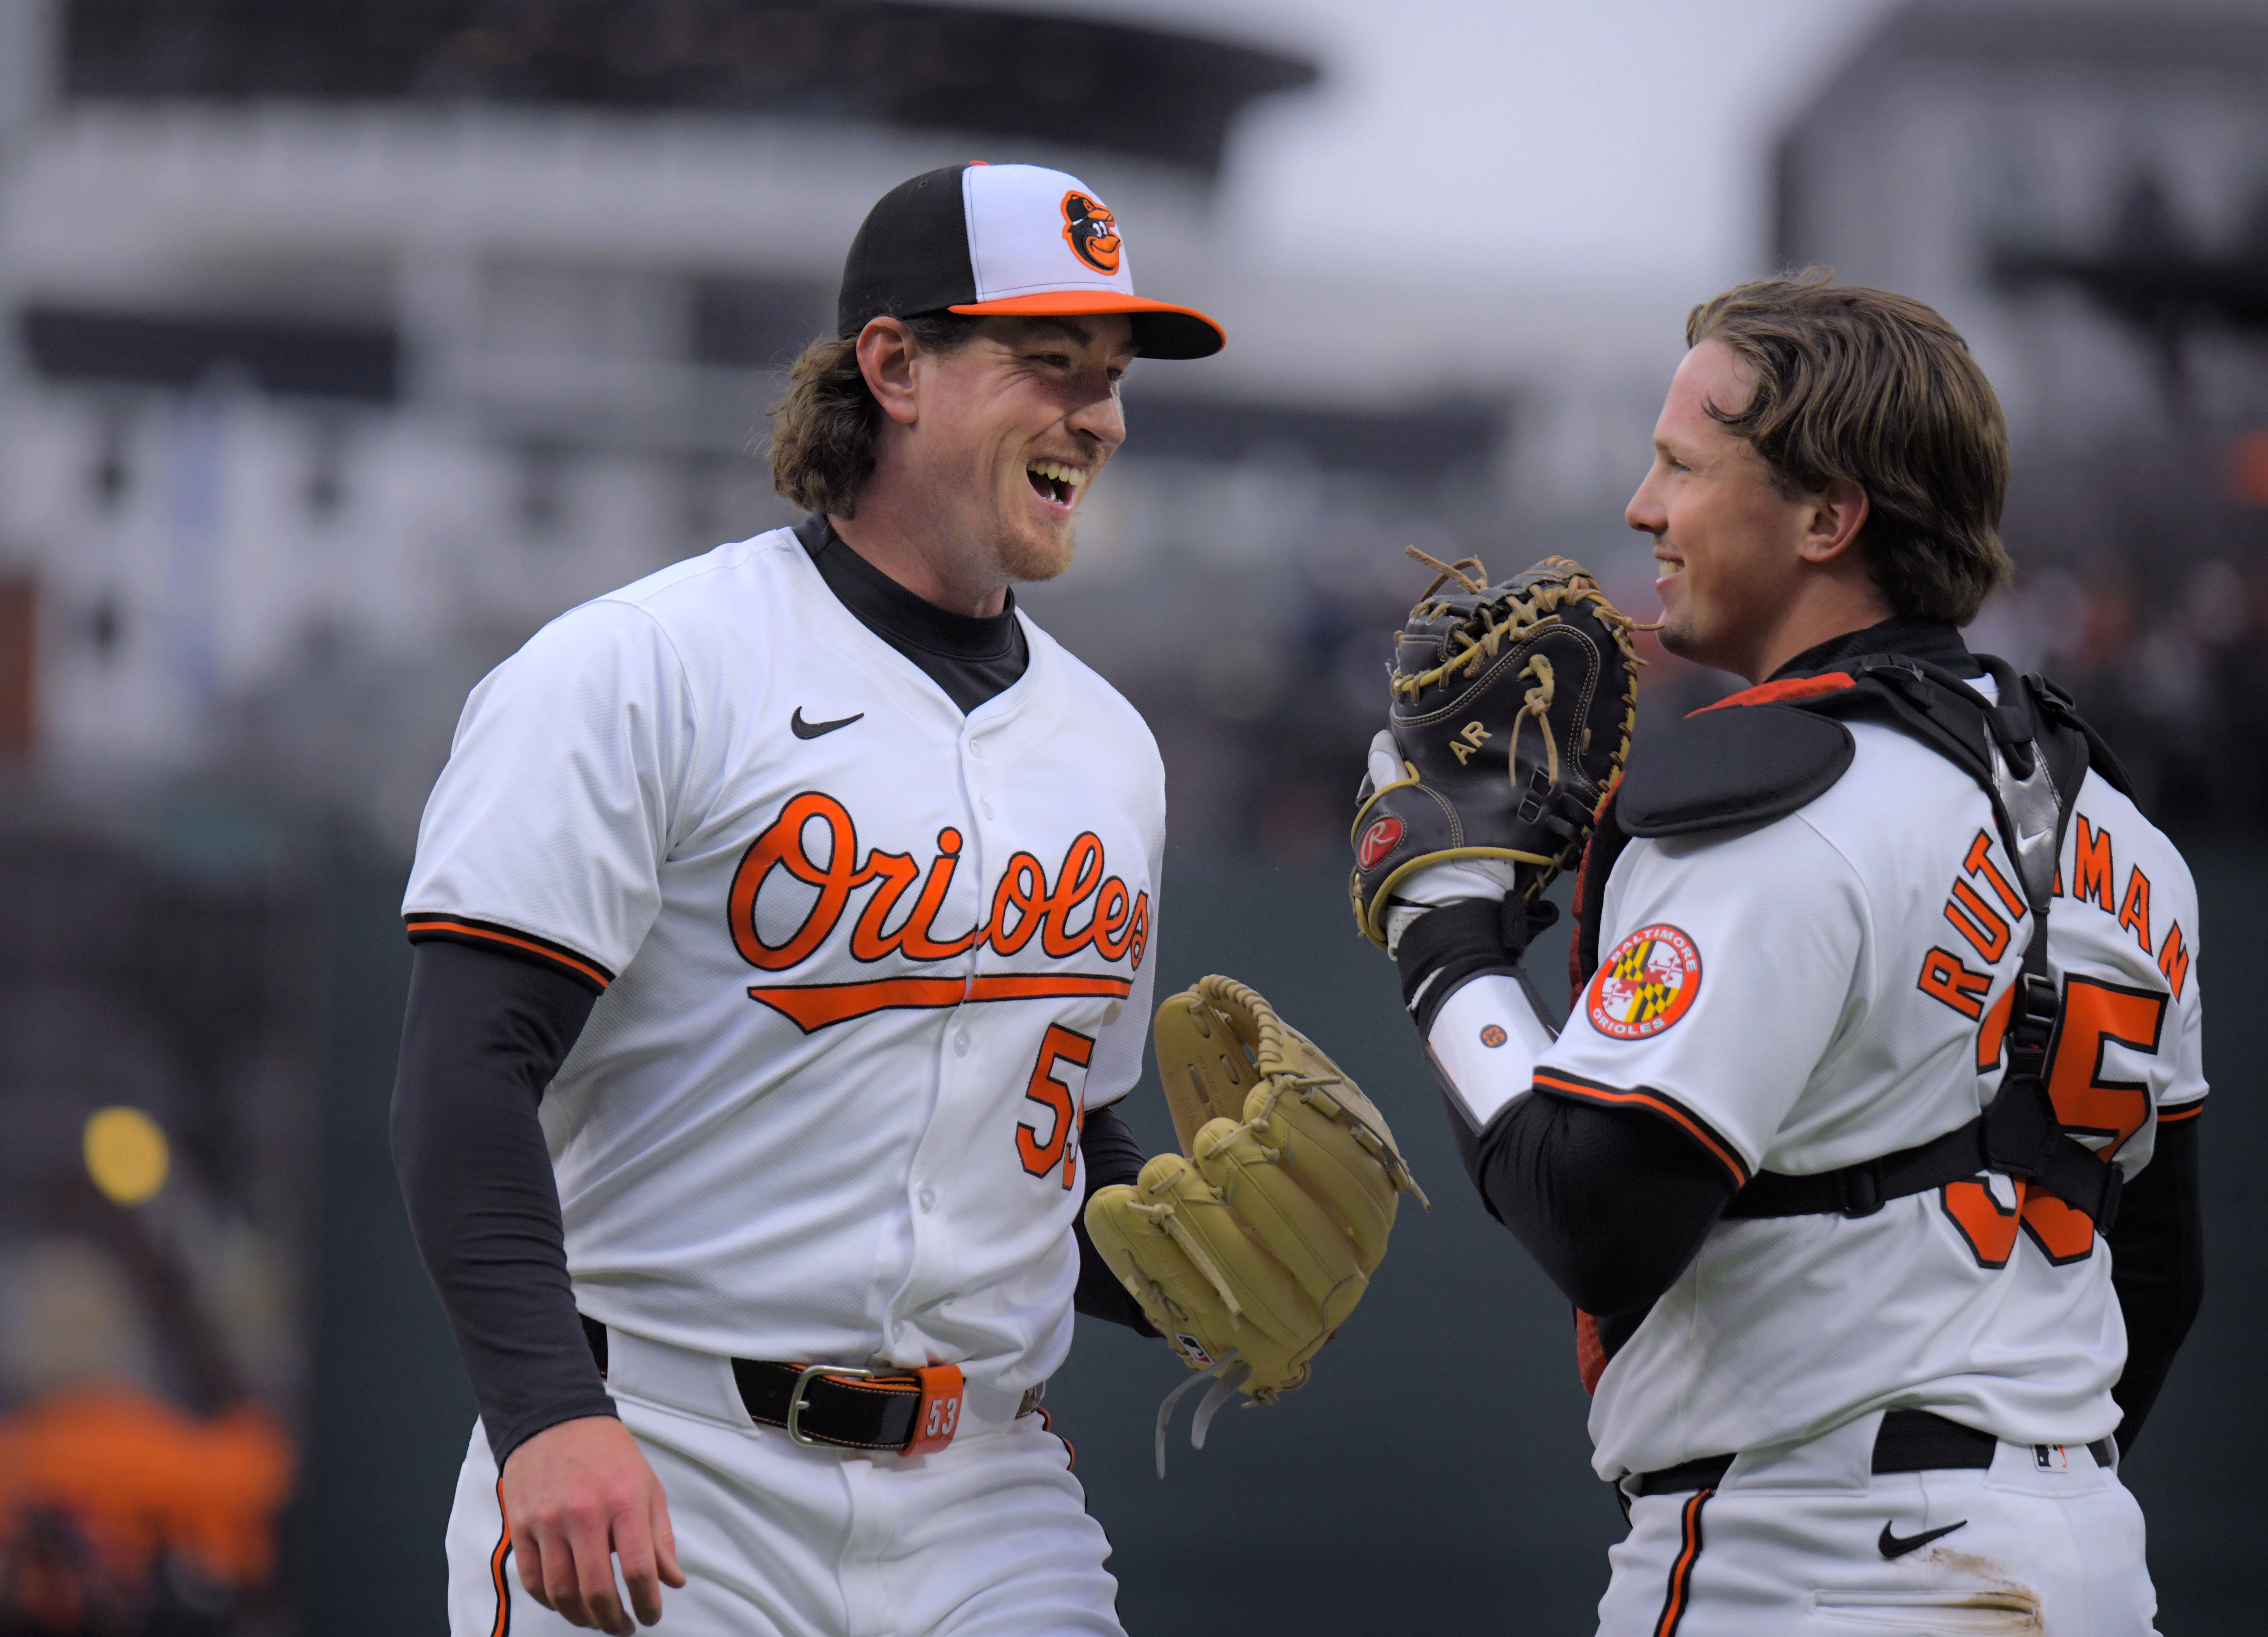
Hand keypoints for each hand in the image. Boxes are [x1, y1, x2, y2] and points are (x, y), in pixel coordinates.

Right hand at [500, 1415, 685, 1633]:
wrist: (556, 1419)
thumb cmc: (609, 1455)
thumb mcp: (648, 1487)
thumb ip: (660, 1537)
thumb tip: (673, 1582)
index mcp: (624, 1500)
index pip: (639, 1569)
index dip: (648, 1603)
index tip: (650, 1615)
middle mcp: (585, 1512)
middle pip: (597, 1590)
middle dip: (613, 1621)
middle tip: (622, 1627)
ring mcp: (548, 1520)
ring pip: (561, 1592)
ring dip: (581, 1618)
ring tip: (596, 1620)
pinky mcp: (520, 1524)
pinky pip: (532, 1580)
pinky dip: (550, 1601)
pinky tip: (566, 1603)